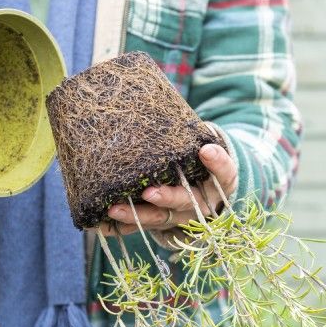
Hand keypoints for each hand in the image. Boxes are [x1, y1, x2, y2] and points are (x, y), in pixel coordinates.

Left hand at [99, 143, 237, 234]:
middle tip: (148, 192)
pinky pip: (140, 228)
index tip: (205, 150)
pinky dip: (121, 227)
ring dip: (136, 215)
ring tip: (113, 209)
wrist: (205, 191)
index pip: (224, 172)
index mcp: (218, 182)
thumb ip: (189, 134)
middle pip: (184, 202)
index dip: (217, 163)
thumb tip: (156, 98)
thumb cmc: (198, 159)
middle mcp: (201, 203)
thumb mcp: (202, 148)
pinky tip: (101, 226)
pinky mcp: (161, 224)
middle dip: (166, 197)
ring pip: (159, 219)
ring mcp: (180, 217)